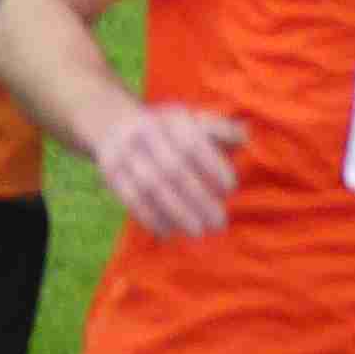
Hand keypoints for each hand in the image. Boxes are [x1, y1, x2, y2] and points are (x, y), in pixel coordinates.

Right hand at [92, 102, 247, 238]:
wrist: (116, 125)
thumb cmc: (171, 131)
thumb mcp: (194, 122)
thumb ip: (221, 131)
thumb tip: (243, 136)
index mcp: (171, 120)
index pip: (193, 144)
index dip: (214, 168)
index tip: (230, 189)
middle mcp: (145, 134)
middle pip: (173, 170)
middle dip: (199, 200)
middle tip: (219, 223)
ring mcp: (124, 154)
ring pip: (151, 188)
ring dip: (177, 214)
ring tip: (198, 233)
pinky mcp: (111, 174)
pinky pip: (131, 200)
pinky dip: (151, 219)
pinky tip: (170, 233)